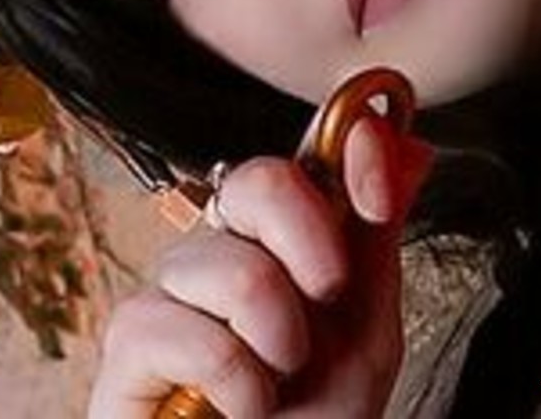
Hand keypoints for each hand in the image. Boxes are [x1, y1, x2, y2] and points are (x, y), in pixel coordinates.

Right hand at [88, 116, 434, 418]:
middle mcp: (216, 250)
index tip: (378, 191)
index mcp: (270, 241)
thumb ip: (375, 237)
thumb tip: (411, 147)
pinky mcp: (129, 342)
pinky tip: (240, 409)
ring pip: (237, 268)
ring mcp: (169, 291)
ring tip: (276, 382)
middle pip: (258, 181)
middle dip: (314, 244)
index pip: (295, 162)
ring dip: (281, 342)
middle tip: (326, 301)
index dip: (341, 155)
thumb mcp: (365, 328)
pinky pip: (188, 330)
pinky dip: (237, 384)